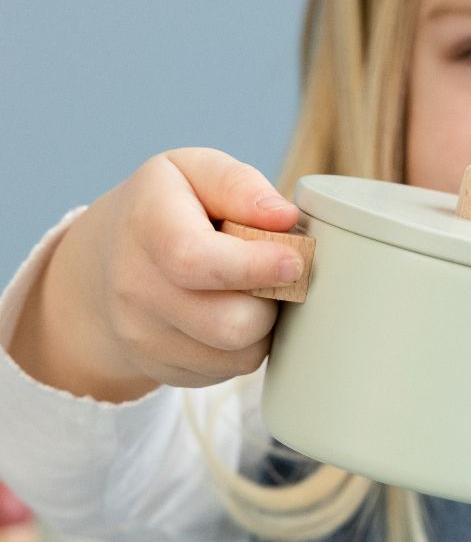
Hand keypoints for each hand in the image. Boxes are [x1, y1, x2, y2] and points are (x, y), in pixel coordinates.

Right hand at [12, 148, 304, 400]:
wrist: (105, 261)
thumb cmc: (167, 207)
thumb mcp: (194, 170)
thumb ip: (239, 185)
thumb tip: (284, 217)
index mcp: (146, 224)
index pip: (195, 260)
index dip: (255, 266)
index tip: (294, 262)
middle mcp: (134, 286)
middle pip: (229, 323)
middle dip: (271, 300)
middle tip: (274, 272)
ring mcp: (142, 336)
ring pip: (237, 353)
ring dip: (264, 324)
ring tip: (252, 290)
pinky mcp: (160, 368)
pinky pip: (229, 370)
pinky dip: (246, 345)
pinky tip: (233, 312)